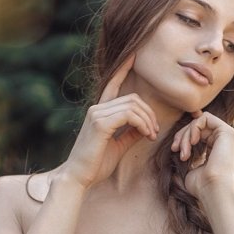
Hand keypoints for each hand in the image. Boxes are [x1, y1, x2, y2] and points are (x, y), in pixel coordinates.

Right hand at [58, 53, 160, 189]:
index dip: (123, 68)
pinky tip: (146, 135)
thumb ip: (131, 133)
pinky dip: (142, 124)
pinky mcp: (100, 123)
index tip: (133, 55)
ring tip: (151, 135)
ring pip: (133, 105)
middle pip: (132, 97)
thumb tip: (146, 126)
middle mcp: (97, 108)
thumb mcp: (119, 145)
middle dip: (149, 113)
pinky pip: (129, 115)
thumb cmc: (96, 164)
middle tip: (154, 132)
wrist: (78, 178)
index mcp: (100, 112)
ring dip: (148, 120)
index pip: (112, 83)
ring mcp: (97, 114)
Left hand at [170, 110, 233, 197]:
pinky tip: (192, 142)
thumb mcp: (189, 169)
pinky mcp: (226, 131)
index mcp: (215, 148)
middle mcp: (222, 140)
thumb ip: (186, 156)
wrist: (213, 190)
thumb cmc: (201, 186)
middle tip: (175, 149)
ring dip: (186, 134)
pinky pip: (205, 118)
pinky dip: (194, 127)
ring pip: (199, 121)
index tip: (173, 150)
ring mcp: (226, 135)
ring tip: (184, 151)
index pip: (196, 133)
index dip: (181, 138)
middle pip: (196, 125)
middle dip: (181, 135)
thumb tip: (173, 150)